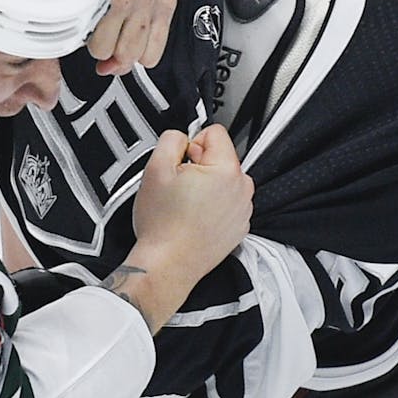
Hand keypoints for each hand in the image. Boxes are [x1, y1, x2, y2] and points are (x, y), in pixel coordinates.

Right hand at [84, 0, 176, 76]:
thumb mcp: (128, 7)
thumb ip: (127, 45)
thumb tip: (109, 69)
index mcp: (164, 0)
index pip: (151, 58)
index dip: (128, 55)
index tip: (116, 42)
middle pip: (131, 58)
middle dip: (111, 48)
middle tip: (102, 25)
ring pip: (111, 52)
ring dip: (96, 41)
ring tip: (95, 17)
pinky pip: (97, 43)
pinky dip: (85, 36)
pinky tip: (88, 15)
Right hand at [102, 126, 252, 330]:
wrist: (168, 264)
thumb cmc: (163, 226)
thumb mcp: (155, 168)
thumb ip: (172, 139)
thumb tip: (182, 138)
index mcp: (226, 170)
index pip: (214, 132)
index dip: (191, 144)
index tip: (181, 162)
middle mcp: (242, 189)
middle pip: (220, 157)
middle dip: (198, 166)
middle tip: (179, 187)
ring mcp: (243, 210)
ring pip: (223, 180)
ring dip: (205, 187)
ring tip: (184, 205)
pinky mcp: (239, 226)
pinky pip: (226, 202)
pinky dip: (211, 206)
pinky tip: (193, 218)